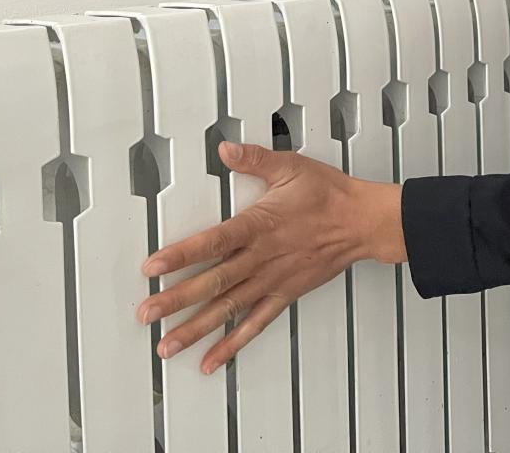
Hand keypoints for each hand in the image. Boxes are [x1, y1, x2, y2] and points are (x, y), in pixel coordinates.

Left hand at [136, 141, 405, 373]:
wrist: (363, 223)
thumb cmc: (329, 195)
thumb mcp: (291, 167)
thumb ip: (255, 160)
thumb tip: (225, 150)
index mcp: (260, 225)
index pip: (214, 241)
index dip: (181, 254)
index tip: (152, 267)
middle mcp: (262, 257)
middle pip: (214, 282)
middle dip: (176, 299)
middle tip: (146, 314)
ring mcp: (273, 280)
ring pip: (229, 308)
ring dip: (196, 328)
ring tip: (167, 345)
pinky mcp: (285, 295)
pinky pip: (255, 324)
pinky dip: (233, 344)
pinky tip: (212, 360)